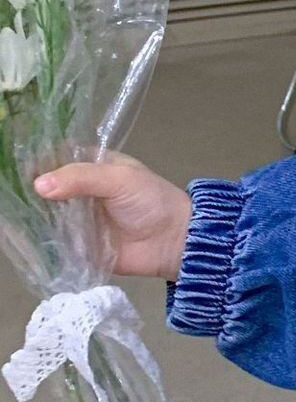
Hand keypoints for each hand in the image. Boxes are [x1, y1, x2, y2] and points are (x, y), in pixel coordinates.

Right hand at [31, 151, 193, 281]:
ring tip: (19, 217)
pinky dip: (43, 240)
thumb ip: (82, 178)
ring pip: (46, 214)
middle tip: (16, 198)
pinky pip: (54, 241)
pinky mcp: (77, 243)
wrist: (173, 241)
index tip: (18, 170)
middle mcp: (81, 190)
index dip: (38, 162)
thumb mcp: (120, 179)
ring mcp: (78, 218)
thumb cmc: (152, 201)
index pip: (57, 158)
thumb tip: (39, 184)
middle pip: (47, 188)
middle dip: (31, 192)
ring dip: (34, 216)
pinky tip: (28, 238)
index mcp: (94, 165)